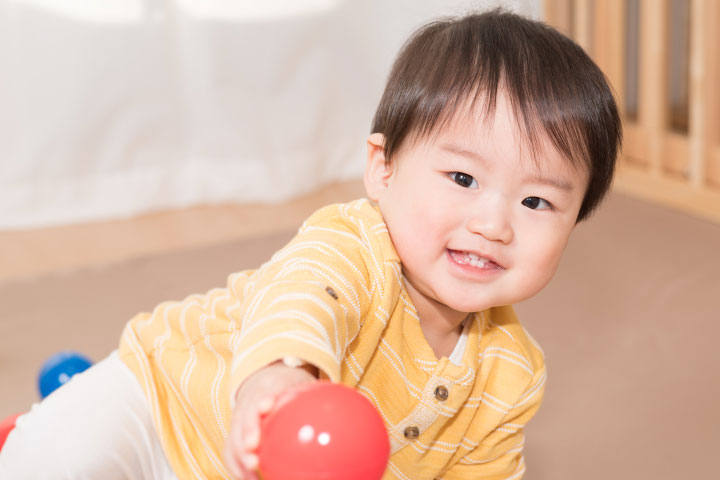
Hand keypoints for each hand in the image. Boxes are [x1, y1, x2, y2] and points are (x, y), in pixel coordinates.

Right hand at [223, 361, 317, 478]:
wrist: (263, 383)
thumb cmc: (290, 390)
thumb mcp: (303, 387)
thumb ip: (321, 399)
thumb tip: (358, 409)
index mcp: (267, 389)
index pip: (264, 391)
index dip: (263, 399)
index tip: (267, 406)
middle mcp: (249, 404)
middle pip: (245, 417)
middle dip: (247, 430)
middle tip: (253, 447)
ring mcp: (239, 421)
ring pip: (234, 438)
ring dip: (240, 455)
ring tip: (251, 470)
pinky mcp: (234, 436)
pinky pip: (232, 453)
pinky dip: (238, 467)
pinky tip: (253, 479)